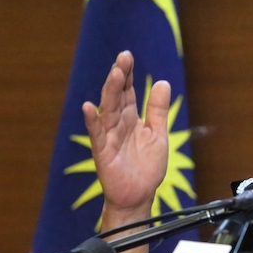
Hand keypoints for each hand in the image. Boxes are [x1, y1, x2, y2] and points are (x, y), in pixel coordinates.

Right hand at [81, 51, 170, 216]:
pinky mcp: (103, 152)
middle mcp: (118, 124)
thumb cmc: (146, 168)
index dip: (128, 75)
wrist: (139, 196)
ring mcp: (109, 137)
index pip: (128, 92)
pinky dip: (93, 121)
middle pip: (117, 96)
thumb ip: (158, 110)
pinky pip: (97, 134)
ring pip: (108, 110)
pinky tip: (89, 107)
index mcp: (131, 119)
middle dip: (120, 77)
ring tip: (115, 73)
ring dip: (111, 92)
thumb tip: (163, 83)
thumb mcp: (158, 134)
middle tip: (123, 58)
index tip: (127, 56)